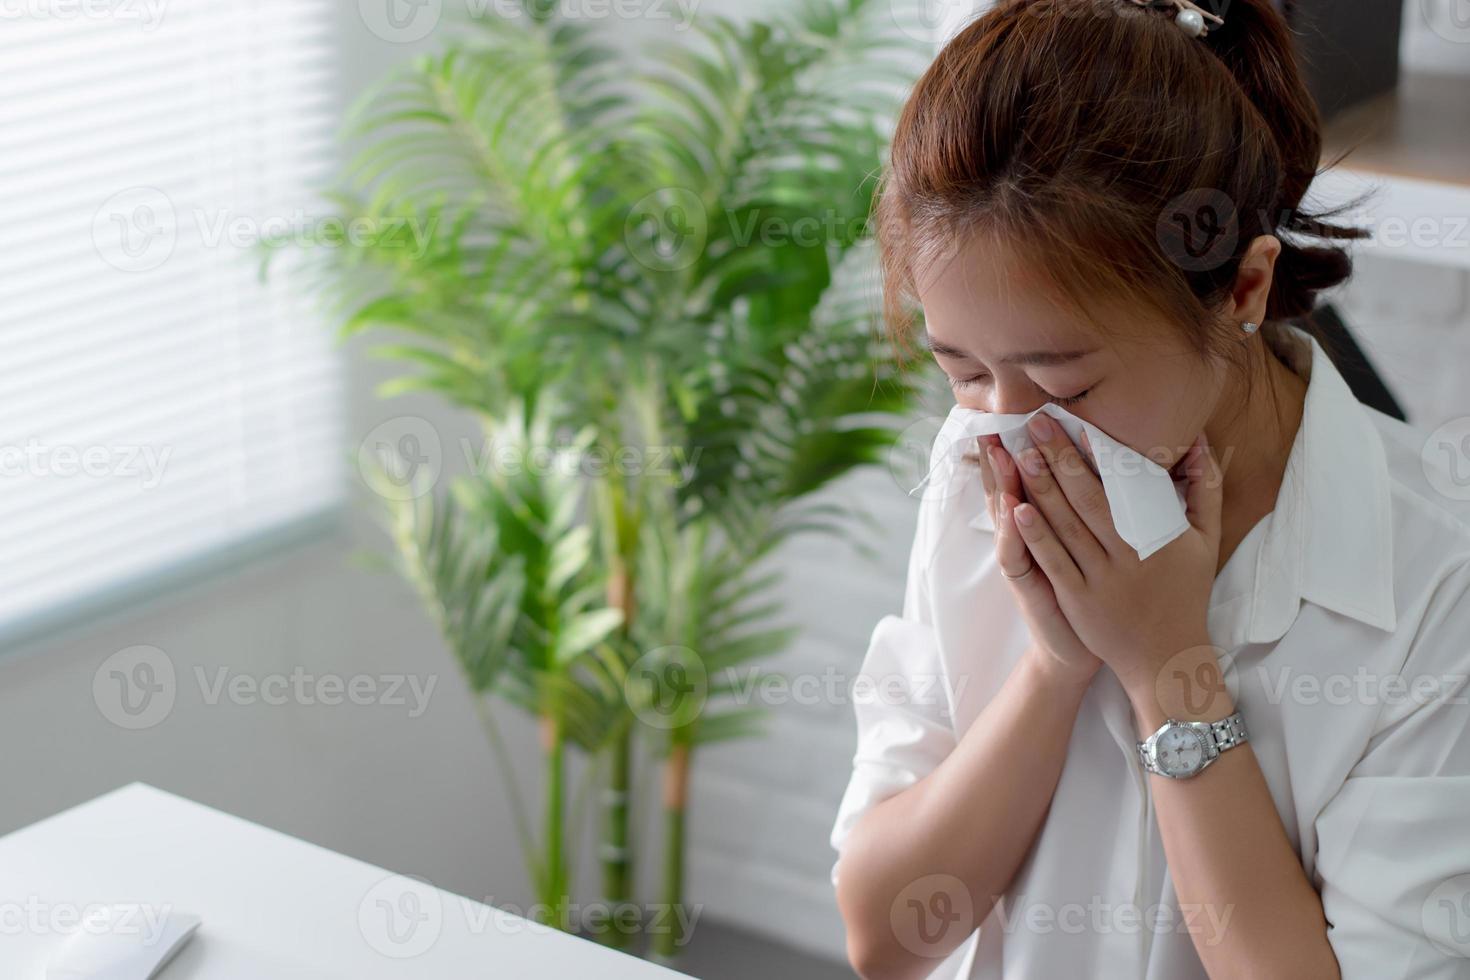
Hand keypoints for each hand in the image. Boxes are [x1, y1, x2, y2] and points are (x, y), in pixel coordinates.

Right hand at [976, 434, 1101, 689]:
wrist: (1078, 647)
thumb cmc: (1091, 595)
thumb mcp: (1089, 549)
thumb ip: (1098, 508)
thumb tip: (1116, 466)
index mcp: (1048, 521)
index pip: (1032, 475)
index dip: (1028, 445)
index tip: (1029, 411)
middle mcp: (1027, 535)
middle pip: (1010, 485)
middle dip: (1007, 453)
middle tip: (1002, 418)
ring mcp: (1023, 558)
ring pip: (1008, 514)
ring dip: (1003, 483)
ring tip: (1000, 451)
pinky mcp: (1026, 584)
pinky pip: (1016, 554)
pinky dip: (1014, 533)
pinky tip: (1014, 509)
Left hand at [1000, 415, 1223, 701]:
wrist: (1166, 657)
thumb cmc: (1185, 593)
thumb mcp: (1205, 540)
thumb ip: (1205, 488)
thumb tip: (1199, 441)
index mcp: (1156, 536)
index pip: (1119, 486)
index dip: (1094, 455)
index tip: (1075, 423)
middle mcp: (1126, 556)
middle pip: (1086, 499)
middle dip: (1058, 458)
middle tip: (1035, 422)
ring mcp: (1099, 579)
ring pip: (1065, 526)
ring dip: (1040, 488)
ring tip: (1020, 454)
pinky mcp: (1077, 601)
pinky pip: (1053, 562)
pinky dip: (1036, 535)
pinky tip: (1017, 508)